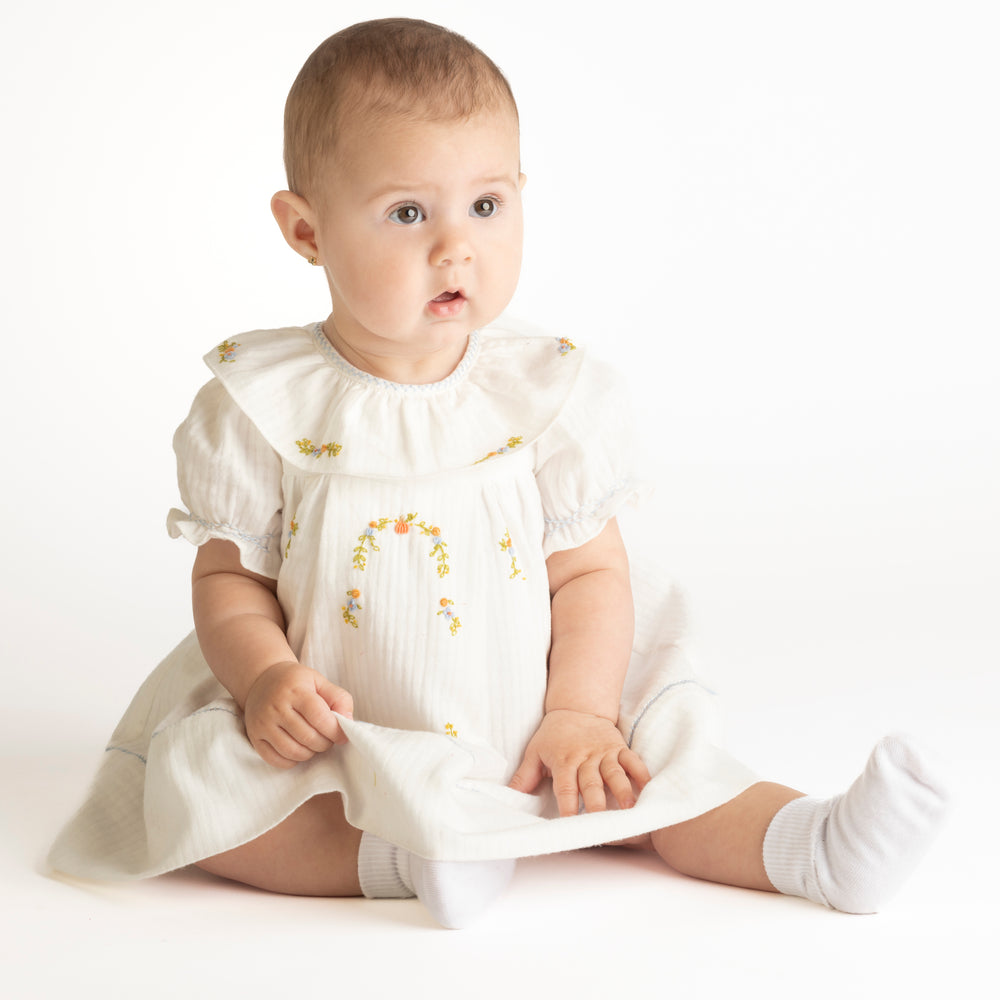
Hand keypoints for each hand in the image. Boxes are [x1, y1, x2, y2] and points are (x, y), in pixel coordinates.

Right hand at [243, 661, 352, 768]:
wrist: (261, 681)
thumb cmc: (296, 682)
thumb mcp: (319, 681)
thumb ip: (339, 699)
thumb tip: (347, 722)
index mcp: (295, 691)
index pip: (319, 717)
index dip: (335, 731)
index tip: (342, 735)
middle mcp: (276, 707)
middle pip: (308, 737)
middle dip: (325, 743)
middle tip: (328, 738)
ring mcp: (263, 724)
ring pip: (293, 751)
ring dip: (311, 753)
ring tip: (315, 743)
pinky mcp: (255, 737)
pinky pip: (276, 760)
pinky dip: (293, 761)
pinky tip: (299, 749)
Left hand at [508, 709, 650, 817]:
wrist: (576, 706)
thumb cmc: (553, 734)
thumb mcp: (535, 751)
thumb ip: (525, 775)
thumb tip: (509, 795)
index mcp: (564, 760)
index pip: (566, 786)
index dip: (568, 805)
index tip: (571, 823)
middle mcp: (585, 757)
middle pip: (592, 783)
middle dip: (597, 804)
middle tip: (603, 824)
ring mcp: (604, 752)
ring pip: (614, 773)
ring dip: (623, 790)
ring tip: (630, 808)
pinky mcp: (619, 747)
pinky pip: (632, 760)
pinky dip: (641, 773)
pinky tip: (648, 788)